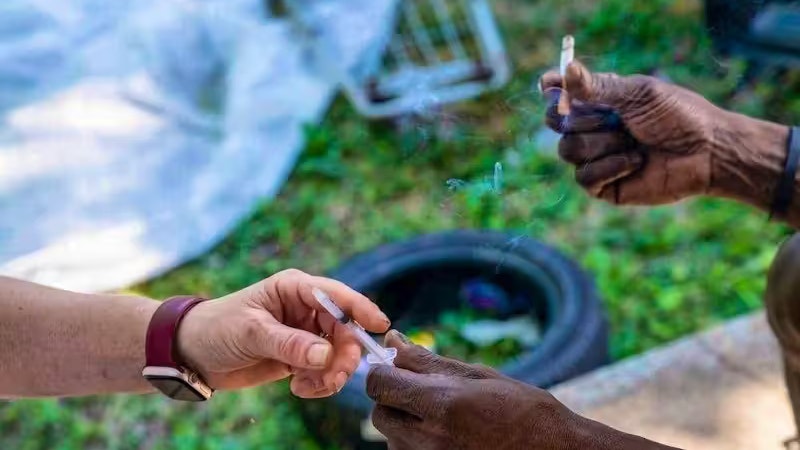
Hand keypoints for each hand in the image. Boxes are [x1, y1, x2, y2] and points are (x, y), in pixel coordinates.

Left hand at [176, 269, 389, 397]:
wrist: (191, 354)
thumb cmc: (217, 328)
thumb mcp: (251, 332)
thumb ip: (289, 343)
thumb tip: (325, 354)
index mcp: (295, 289)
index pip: (337, 295)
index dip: (361, 309)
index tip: (379, 326)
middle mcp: (304, 309)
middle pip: (343, 330)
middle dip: (344, 355)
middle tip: (333, 376)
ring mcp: (303, 334)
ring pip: (337, 354)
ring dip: (331, 374)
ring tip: (309, 386)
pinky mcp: (299, 357)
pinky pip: (323, 371)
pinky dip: (319, 383)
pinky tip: (298, 388)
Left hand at [367, 331, 676, 449]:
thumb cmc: (523, 409)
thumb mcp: (477, 375)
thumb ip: (428, 361)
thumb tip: (393, 341)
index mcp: (441, 404)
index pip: (379, 384)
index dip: (383, 372)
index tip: (396, 368)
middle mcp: (430, 438)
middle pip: (380, 414)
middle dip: (393, 399)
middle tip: (423, 392)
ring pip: (392, 438)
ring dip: (405, 423)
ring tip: (444, 417)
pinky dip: (417, 443)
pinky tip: (448, 436)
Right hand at [540, 60, 738, 204]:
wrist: (706, 152)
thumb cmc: (678, 116)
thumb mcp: (637, 94)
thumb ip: (598, 86)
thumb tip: (566, 69)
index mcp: (599, 102)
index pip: (559, 97)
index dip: (553, 95)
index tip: (551, 89)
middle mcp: (593, 129)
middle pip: (558, 124)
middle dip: (587, 121)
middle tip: (617, 121)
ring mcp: (596, 158)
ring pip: (568, 150)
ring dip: (603, 145)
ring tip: (633, 144)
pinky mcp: (604, 186)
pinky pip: (584, 178)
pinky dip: (610, 167)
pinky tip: (636, 163)